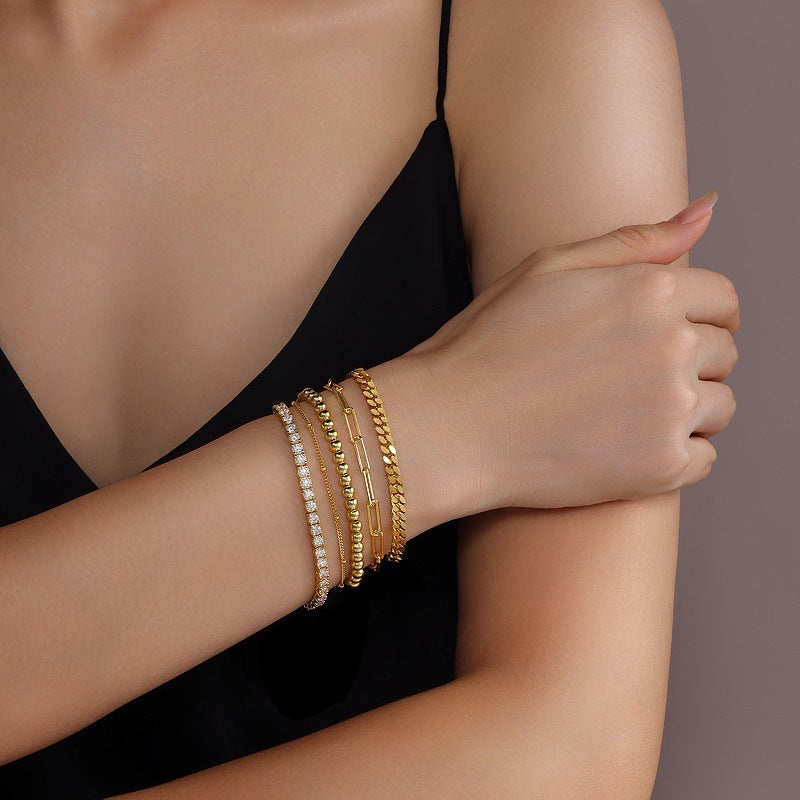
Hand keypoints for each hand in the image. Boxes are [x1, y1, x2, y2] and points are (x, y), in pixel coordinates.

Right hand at [407, 192, 738, 511]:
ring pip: (720, 406)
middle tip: (629, 377)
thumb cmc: (487, 344)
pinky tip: (628, 446)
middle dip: (689, 360)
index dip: (698, 316)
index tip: (665, 335)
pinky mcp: (661, 466)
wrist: (450, 427)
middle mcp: (671, 346)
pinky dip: (678, 454)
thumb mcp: (550, 268)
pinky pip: (706, 457)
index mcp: (650, 291)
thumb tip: (708, 207)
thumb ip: (636, 240)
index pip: (723, 299)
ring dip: (689, 408)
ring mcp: (670, 409)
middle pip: (724, 352)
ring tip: (626, 413)